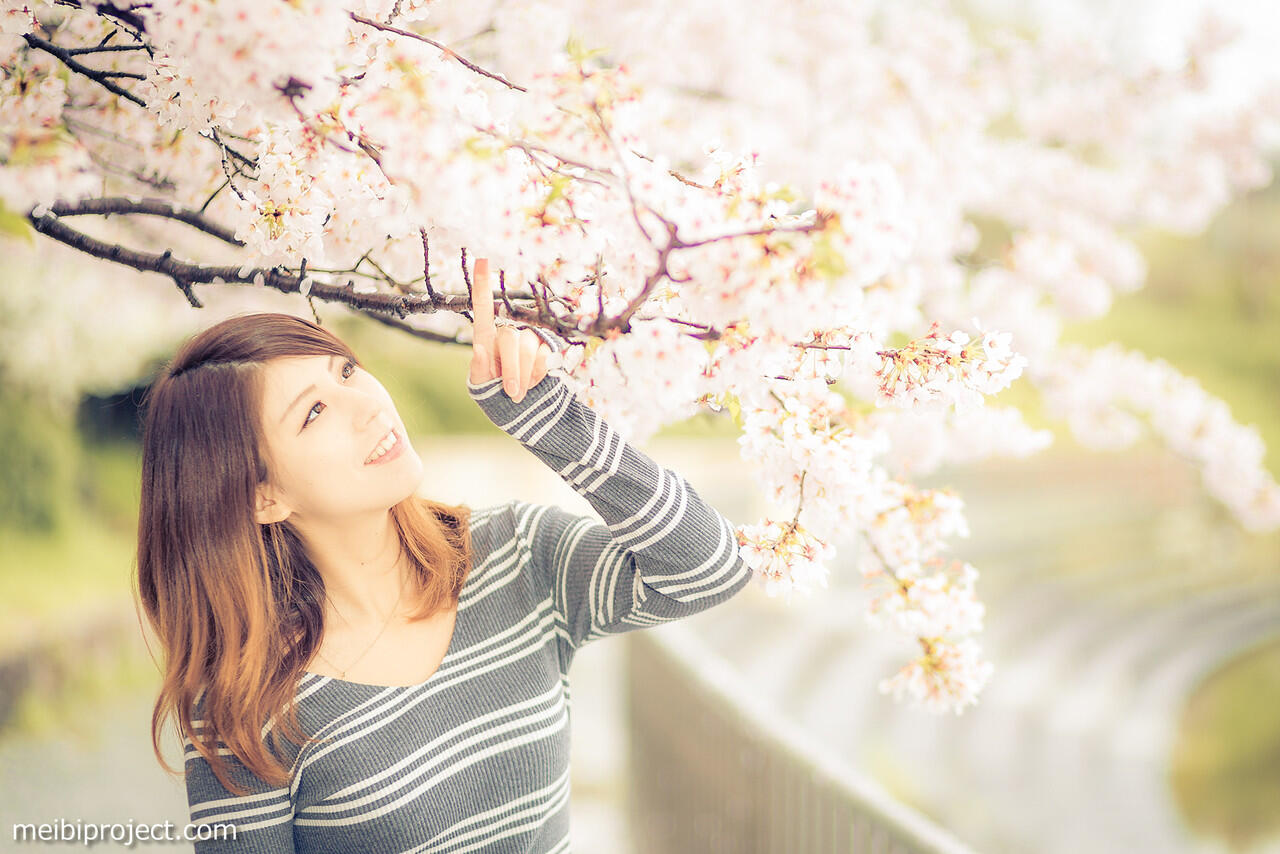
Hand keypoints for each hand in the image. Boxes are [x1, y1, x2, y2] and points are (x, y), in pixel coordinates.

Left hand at [467, 258, 549, 402]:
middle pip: (509, 339)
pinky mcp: (548, 348)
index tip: (481, 260)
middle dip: (511, 369)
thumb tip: (478, 348)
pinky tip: (534, 384)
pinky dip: (538, 375)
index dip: (481, 284)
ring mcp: (530, 338)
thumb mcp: (481, 388)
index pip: (483, 309)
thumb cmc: (496, 398)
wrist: (525, 412)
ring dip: (524, 375)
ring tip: (520, 393)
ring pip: (528, 348)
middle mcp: (509, 333)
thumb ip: (478, 369)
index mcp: (486, 339)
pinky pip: (544, 356)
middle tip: (512, 393)